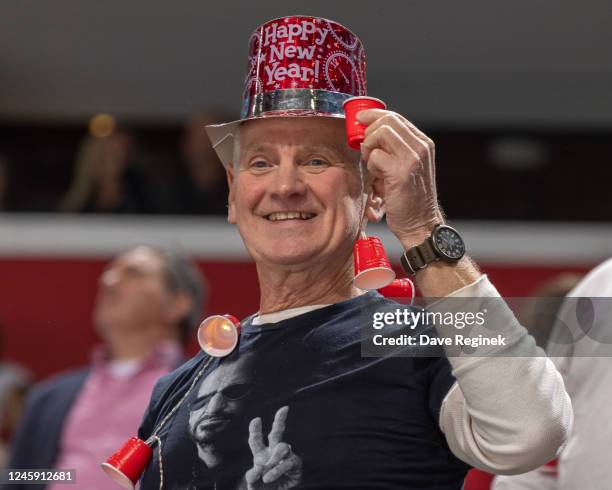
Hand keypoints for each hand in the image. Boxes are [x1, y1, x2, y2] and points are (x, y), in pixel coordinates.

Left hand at [244, 406, 301, 489]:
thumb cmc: (263, 489)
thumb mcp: (253, 485)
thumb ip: (252, 477)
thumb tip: (257, 469)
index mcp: (260, 455)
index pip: (256, 440)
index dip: (255, 430)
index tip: (256, 419)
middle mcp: (273, 453)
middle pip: (277, 433)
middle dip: (280, 420)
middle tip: (285, 408)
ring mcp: (285, 457)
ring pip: (282, 446)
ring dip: (274, 459)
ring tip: (266, 475)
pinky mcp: (295, 465)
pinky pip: (288, 462)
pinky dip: (278, 469)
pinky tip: (270, 476)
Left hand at [358, 109, 443, 246]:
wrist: (421, 224)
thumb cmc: (410, 199)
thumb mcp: (407, 167)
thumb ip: (395, 149)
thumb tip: (370, 133)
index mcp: (423, 144)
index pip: (396, 117)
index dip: (374, 115)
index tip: (360, 119)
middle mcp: (421, 147)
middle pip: (387, 121)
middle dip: (369, 132)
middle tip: (366, 150)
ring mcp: (412, 158)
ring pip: (380, 134)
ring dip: (369, 149)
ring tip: (374, 167)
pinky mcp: (401, 171)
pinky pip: (375, 156)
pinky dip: (371, 167)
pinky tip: (378, 180)